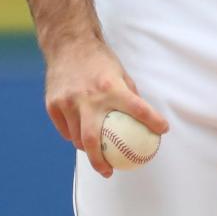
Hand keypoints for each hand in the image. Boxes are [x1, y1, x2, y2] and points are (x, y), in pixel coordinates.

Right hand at [27, 0, 168, 178]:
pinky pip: (65, 129)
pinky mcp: (53, 104)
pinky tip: (79, 137)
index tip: (163, 131)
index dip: (152, 120)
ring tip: (95, 155)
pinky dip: (73, 135)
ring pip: (77, 137)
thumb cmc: (99, 60)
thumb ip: (128, 93)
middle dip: (100, 161)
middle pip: (94, 139)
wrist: (68, 44)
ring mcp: (68, 101)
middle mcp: (89, 96)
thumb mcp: (118, 72)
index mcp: (110, 86)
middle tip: (109, 171)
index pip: (137, 107)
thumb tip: (143, 118)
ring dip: (87, 148)